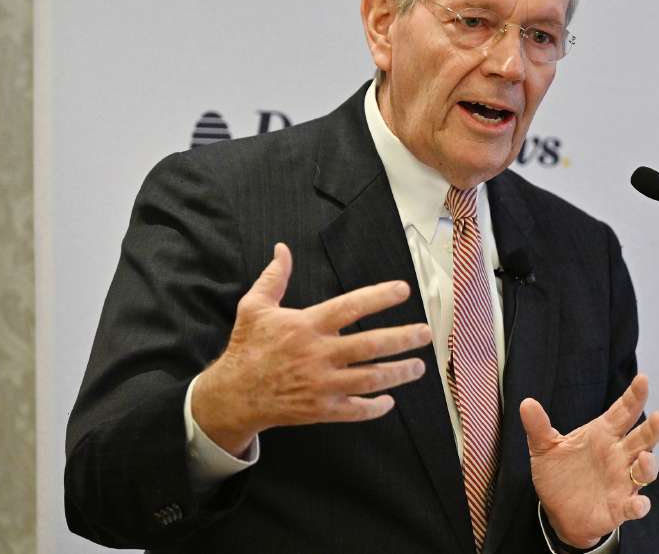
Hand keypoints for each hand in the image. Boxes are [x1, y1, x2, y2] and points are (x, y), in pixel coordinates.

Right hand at [192, 243, 432, 455]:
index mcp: (306, 326)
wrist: (233, 394)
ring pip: (371, 379)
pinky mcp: (321, 409)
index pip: (350, 306)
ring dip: (399, 372)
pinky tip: (389, 400)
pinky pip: (356, 410)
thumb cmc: (248, 348)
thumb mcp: (254, 307)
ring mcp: (322, 384)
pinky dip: (375, 406)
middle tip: (425, 333)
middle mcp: (319, 354)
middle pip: (370, 345)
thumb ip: (274, 277)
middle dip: (402, 338)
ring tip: (419, 366)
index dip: (379, 297)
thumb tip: (282, 249)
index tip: (403, 290)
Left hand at [520, 374, 658, 548]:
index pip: (623, 411)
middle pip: (642, 439)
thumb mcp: (544, 448)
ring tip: (644, 458)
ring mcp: (621, 482)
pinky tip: (639, 504)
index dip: (634, 396)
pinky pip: (634, 506)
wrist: (557, 511)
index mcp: (603, 435)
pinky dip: (639, 505)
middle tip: (658, 417)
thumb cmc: (558, 473)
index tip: (643, 380)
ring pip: (644, 471)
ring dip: (648, 466)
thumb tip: (526, 403)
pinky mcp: (619, 507)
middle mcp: (618, 456)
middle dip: (652, 429)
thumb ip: (539, 427)